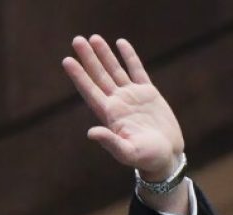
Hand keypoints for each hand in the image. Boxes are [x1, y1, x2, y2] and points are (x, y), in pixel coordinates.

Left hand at [62, 35, 183, 182]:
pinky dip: (129, 56)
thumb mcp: (127, 152)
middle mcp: (117, 103)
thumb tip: (91, 132)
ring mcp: (132, 97)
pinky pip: (136, 70)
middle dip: (88, 58)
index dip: (79, 76)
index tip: (67, 61)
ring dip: (104, 55)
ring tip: (94, 38)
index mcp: (110, 116)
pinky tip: (120, 44)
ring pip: (115, 70)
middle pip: (99, 76)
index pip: (90, 91)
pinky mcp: (148, 94)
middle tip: (77, 40)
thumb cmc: (146, 159)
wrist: (165, 156)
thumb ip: (110, 142)